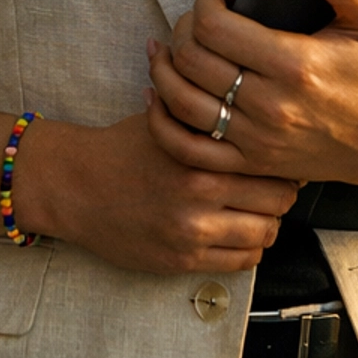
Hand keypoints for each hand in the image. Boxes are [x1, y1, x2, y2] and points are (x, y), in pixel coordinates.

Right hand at [14, 109, 295, 275]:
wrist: (76, 186)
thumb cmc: (122, 147)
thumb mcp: (165, 117)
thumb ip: (206, 109)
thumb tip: (246, 93)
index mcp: (201, 158)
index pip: (272, 167)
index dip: (282, 164)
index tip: (277, 161)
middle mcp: (200, 198)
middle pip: (277, 204)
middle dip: (281, 196)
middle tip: (272, 189)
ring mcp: (191, 235)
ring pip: (263, 236)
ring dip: (267, 224)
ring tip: (256, 212)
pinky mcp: (181, 261)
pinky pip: (239, 263)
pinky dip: (248, 250)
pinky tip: (237, 234)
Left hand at [146, 0, 357, 188]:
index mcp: (295, 63)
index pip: (216, 28)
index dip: (203, 6)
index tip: (214, 0)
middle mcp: (271, 104)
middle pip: (192, 60)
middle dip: (181, 31)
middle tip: (192, 23)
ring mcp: (258, 138)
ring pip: (182, 102)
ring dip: (164, 71)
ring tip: (167, 51)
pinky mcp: (251, 163)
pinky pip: (188, 148)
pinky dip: (162, 123)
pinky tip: (158, 98)